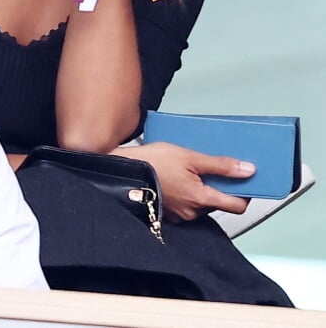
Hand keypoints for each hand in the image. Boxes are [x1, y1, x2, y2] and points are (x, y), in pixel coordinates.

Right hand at [111, 142, 252, 221]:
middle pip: (219, 202)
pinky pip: (189, 205)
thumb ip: (221, 165)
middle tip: (213, 166)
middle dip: (221, 186)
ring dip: (204, 188)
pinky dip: (191, 193)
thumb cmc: (154, 161)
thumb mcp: (190, 156)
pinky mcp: (170, 213)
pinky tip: (182, 177)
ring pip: (203, 203)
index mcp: (200, 199)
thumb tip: (249, 170)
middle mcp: (193, 212)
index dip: (246, 193)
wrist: (124, 170)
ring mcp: (181, 216)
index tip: (246, 179)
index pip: (237, 206)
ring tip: (193, 168)